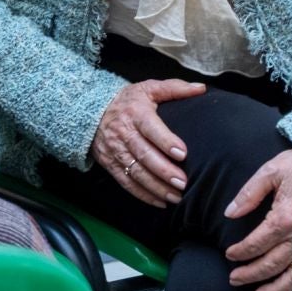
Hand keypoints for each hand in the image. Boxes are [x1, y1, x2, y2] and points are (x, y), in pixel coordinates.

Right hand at [93, 78, 206, 206]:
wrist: (90, 111)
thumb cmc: (127, 101)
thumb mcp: (148, 88)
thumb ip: (174, 88)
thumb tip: (201, 88)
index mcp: (135, 113)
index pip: (150, 128)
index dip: (166, 141)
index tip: (183, 154)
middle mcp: (123, 133)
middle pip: (144, 154)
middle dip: (164, 171)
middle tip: (183, 182)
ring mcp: (115, 150)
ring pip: (136, 172)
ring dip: (156, 187)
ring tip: (176, 196)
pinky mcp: (110, 164)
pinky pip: (126, 182)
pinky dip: (143, 194)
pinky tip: (160, 202)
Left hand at [224, 149, 291, 290]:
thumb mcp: (272, 172)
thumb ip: (249, 193)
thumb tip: (230, 213)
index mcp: (285, 217)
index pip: (257, 242)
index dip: (241, 252)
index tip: (229, 256)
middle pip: (272, 263)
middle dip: (252, 274)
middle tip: (235, 280)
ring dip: (274, 289)